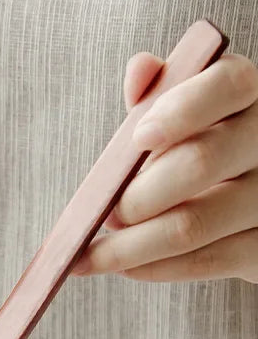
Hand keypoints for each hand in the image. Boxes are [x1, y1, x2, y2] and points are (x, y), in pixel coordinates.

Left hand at [73, 51, 257, 282]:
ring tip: (96, 252)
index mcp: (249, 94)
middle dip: (135, 196)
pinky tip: (126, 266)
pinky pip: (204, 262)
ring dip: (129, 244)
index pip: (227, 85)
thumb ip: (160, 92)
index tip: (138, 137)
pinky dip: (153, 267)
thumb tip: (140, 71)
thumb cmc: (201, 149)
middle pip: (199, 163)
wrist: (250, 205)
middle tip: (105, 214)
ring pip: (192, 224)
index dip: (180, 110)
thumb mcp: (182, 114)